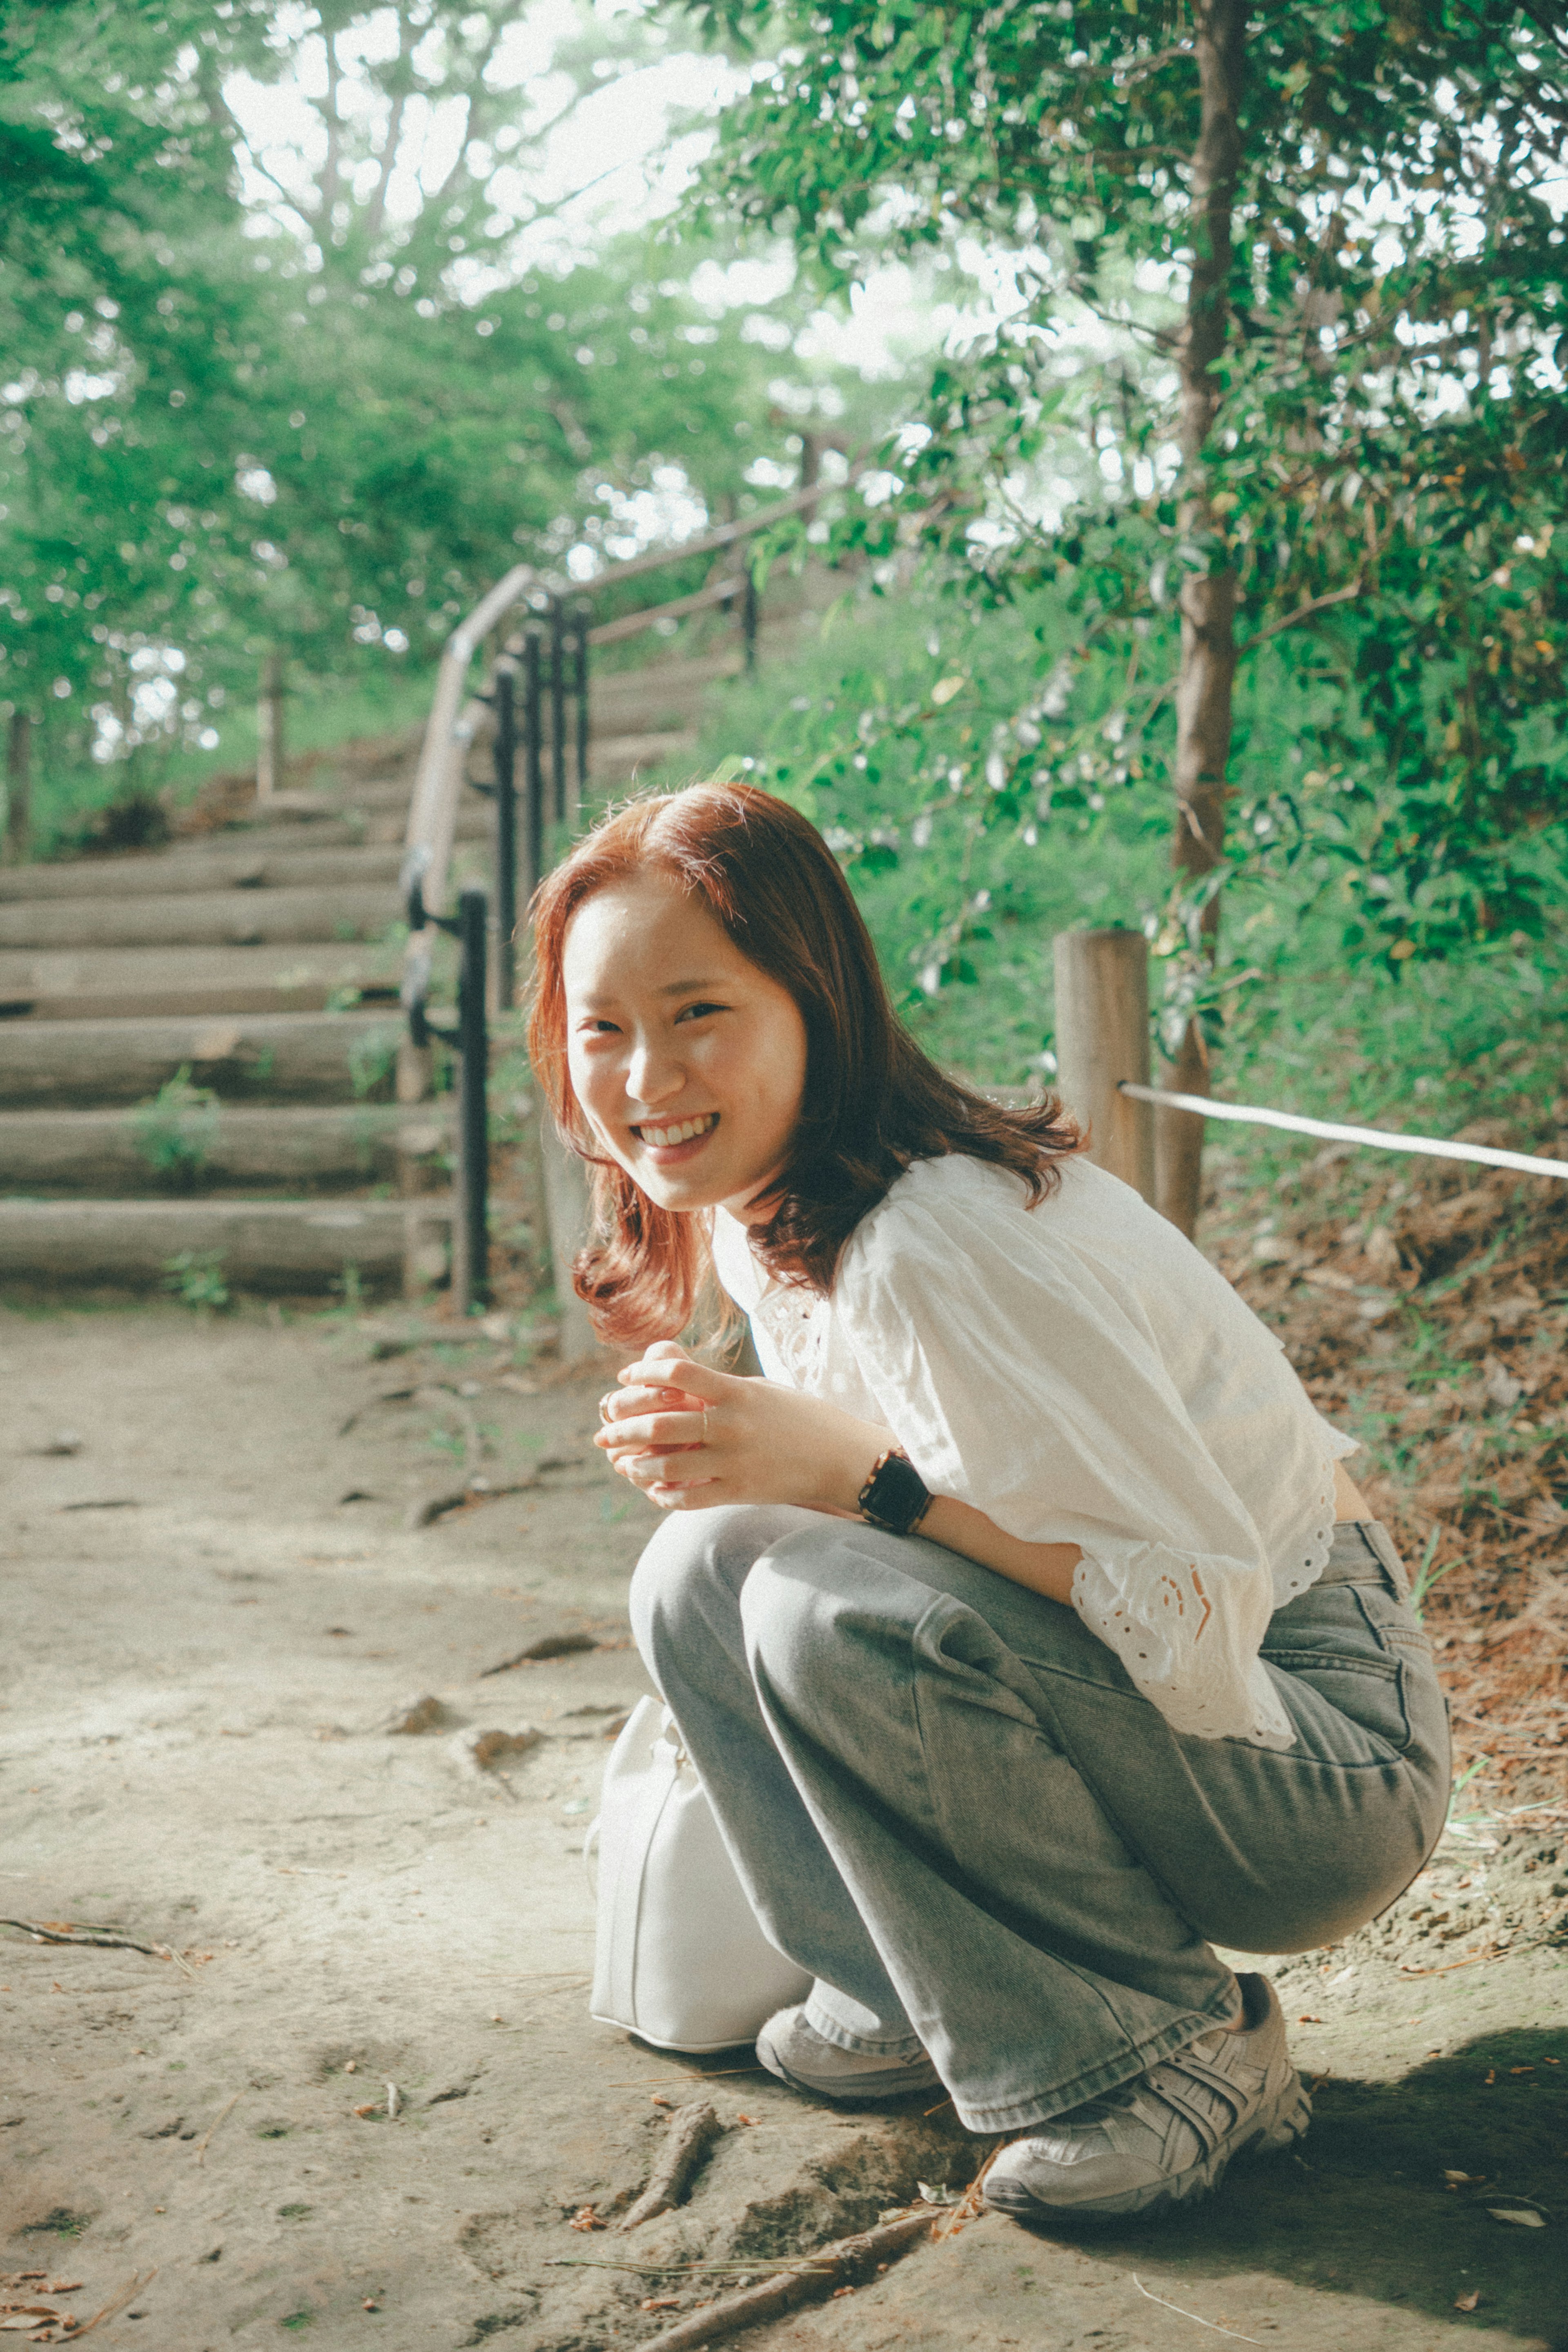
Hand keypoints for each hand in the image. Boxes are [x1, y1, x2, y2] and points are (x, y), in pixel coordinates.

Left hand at [594, 1339, 890, 1514]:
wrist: (840, 1457)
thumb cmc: (798, 1417)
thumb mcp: (758, 1390)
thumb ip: (716, 1386)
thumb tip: (669, 1372)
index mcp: (735, 1391)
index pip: (675, 1372)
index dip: (641, 1373)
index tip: (625, 1378)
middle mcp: (730, 1424)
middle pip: (659, 1420)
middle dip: (622, 1425)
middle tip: (604, 1429)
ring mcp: (734, 1461)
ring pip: (667, 1463)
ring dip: (636, 1463)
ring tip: (624, 1462)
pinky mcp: (739, 1492)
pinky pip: (688, 1498)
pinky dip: (663, 1495)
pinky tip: (654, 1489)